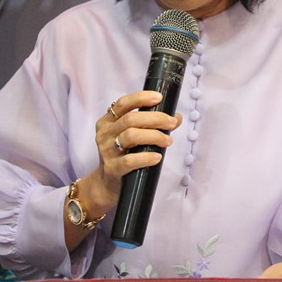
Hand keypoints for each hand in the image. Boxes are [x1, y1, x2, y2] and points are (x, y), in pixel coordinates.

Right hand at [63, 91, 180, 250]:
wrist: (107, 184)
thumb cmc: (124, 155)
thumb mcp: (134, 137)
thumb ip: (152, 125)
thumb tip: (177, 117)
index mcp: (107, 121)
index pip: (122, 103)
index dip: (141, 98)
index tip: (159, 98)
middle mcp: (105, 134)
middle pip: (131, 119)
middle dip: (155, 118)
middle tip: (171, 122)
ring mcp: (107, 151)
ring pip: (131, 136)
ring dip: (154, 136)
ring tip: (168, 140)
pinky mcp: (112, 168)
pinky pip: (130, 161)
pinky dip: (146, 157)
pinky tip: (157, 156)